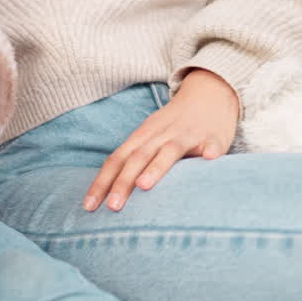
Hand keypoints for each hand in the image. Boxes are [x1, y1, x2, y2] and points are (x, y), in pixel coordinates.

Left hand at [84, 69, 239, 211]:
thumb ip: (133, 160)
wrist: (208, 93)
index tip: (88, 206)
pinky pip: (212, 144)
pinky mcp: (213, 137)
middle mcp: (160, 135)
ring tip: (143, 186)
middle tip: (112, 207)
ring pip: (169, 151)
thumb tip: (109, 192)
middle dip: (123, 183)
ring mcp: (187, 135)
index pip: (116, 160)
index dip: (102, 182)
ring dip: (156, 168)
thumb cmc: (172, 125)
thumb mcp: (149, 138)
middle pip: (137, 158)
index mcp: (141, 137)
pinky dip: (210, 151)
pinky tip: (209, 160)